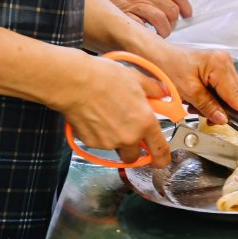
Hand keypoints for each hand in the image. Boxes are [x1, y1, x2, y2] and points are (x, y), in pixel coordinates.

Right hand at [54, 54, 172, 167]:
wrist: (74, 82)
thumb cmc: (104, 78)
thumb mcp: (136, 78)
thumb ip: (154, 89)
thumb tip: (162, 92)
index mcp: (145, 122)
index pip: (160, 149)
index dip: (162, 158)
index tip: (162, 160)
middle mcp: (129, 136)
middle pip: (134, 156)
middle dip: (132, 148)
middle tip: (127, 132)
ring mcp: (109, 142)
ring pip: (115, 148)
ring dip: (115, 139)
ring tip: (107, 117)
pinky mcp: (91, 142)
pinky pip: (99, 143)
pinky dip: (99, 135)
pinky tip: (95, 117)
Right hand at [95, 0, 191, 36]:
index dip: (185, 6)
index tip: (187, 13)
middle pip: (171, 10)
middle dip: (175, 21)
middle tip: (171, 25)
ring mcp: (135, 3)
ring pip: (161, 20)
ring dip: (164, 30)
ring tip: (161, 32)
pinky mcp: (124, 13)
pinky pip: (142, 27)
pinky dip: (148, 33)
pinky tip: (147, 34)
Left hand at [146, 43, 237, 124]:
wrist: (155, 55)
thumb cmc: (167, 66)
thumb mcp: (188, 91)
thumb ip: (208, 106)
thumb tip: (223, 119)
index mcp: (220, 64)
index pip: (237, 95)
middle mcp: (224, 62)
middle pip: (235, 95)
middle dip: (223, 110)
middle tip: (209, 119)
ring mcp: (221, 64)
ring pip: (229, 94)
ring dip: (215, 105)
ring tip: (195, 106)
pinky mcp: (216, 67)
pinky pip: (221, 88)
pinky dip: (212, 98)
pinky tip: (198, 100)